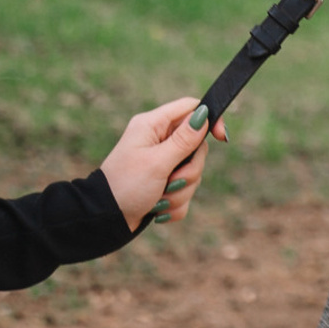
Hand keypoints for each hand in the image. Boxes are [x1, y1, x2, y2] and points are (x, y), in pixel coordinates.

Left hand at [98, 95, 227, 231]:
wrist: (106, 219)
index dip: (209, 120)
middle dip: (189, 171)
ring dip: (180, 192)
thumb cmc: (126, 186)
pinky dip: (175, 204)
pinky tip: (157, 209)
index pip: (189, 109)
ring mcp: (161, 162)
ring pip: (192, 173)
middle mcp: (158, 140)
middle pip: (196, 147)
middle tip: (170, 180)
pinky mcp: (163, 183)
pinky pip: (185, 192)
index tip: (222, 139)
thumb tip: (204, 114)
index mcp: (152, 126)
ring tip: (159, 198)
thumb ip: (183, 141)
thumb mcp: (157, 162)